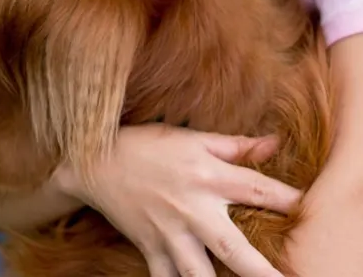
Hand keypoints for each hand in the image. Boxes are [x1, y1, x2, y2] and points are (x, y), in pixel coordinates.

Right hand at [52, 124, 300, 276]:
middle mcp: (191, 208)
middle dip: (261, 272)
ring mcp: (169, 232)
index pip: (256, 188)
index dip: (287, 199)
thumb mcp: (190, 138)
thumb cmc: (146, 145)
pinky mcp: (150, 247)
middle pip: (233, 249)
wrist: (95, 160)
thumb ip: (234, 145)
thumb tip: (274, 144)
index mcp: (206, 175)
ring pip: (199, 274)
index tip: (306, 208)